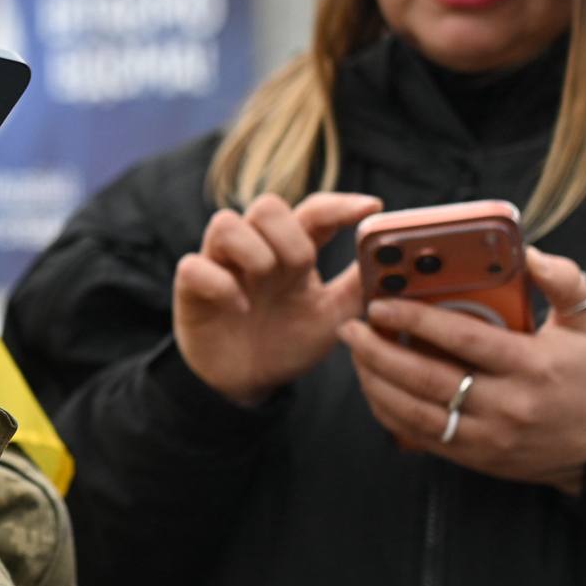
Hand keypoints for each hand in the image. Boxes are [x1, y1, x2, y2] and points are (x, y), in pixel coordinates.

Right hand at [173, 192, 384, 406]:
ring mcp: (221, 265)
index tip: (372, 207)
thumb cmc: (289, 342)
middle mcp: (256, 249)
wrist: (248, 381)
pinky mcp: (192, 287)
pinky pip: (194, 266)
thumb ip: (359, 288)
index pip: (315, 211)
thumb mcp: (333, 318)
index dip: (341, 205)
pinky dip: (220, 283)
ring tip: (264, 284)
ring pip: (226, 223)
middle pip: (266, 205)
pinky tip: (240, 307)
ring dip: (253, 251)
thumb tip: (394, 261)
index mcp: (292, 251)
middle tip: (300, 270)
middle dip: (288, 235)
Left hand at [338, 250, 585, 493]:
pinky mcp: (475, 457)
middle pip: (427, 378)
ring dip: (376, 382)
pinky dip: (389, 412)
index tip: (381, 303)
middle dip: (379, 351)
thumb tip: (531, 252)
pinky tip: (373, 387)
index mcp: (532, 366)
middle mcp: (506, 405)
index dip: (417, 320)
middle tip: (351, 326)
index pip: (463, 339)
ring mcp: (488, 437)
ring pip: (415, 411)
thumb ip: (563, 282)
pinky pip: (419, 436)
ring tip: (354, 353)